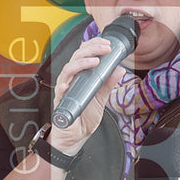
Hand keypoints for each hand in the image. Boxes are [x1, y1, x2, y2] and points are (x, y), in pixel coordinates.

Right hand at [50, 36, 123, 151]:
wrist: (76, 137)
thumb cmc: (84, 116)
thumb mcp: (101, 98)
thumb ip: (108, 84)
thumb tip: (120, 70)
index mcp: (80, 76)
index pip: (83, 54)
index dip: (93, 45)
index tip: (107, 43)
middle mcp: (71, 79)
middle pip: (76, 57)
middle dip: (91, 49)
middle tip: (106, 48)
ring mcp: (64, 90)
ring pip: (68, 70)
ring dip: (81, 63)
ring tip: (95, 61)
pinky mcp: (60, 102)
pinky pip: (59, 91)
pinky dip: (63, 86)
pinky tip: (68, 83)